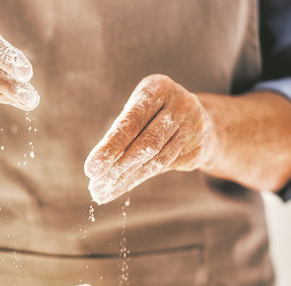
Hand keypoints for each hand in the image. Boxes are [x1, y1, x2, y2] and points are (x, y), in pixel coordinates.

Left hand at [84, 74, 215, 203]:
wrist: (199, 119)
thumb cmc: (154, 113)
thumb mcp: (138, 111)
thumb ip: (122, 132)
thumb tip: (97, 168)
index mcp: (159, 88)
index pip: (131, 122)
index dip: (110, 147)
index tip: (90, 169)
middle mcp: (180, 104)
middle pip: (146, 144)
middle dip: (118, 168)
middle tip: (96, 187)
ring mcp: (194, 126)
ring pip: (157, 160)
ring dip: (127, 179)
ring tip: (104, 192)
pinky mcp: (199, 148)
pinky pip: (166, 167)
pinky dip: (140, 178)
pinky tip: (121, 187)